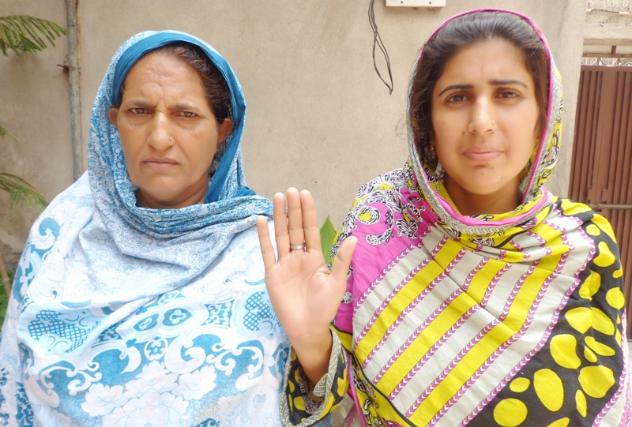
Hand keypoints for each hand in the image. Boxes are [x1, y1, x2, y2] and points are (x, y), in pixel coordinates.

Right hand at [257, 188, 355, 383]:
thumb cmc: (324, 308)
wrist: (307, 329)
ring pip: (281, 235)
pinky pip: (267, 252)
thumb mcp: (337, 283)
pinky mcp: (272, 274)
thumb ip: (342, 260)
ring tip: (277, 197)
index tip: (305, 194)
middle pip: (295, 228)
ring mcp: (284, 264)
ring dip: (279, 217)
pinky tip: (262, 220)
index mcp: (315, 257)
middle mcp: (298, 257)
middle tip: (290, 190)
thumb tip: (355, 237)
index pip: (310, 229)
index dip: (308, 212)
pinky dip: (264, 236)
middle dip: (293, 209)